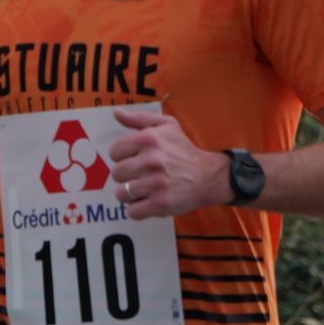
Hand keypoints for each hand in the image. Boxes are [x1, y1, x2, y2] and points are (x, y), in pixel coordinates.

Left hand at [111, 103, 229, 220]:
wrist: (208, 176)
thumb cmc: (184, 150)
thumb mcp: (167, 126)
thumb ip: (140, 118)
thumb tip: (116, 113)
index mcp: (149, 139)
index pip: (115, 152)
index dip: (122, 156)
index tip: (134, 159)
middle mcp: (151, 160)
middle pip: (117, 174)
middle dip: (126, 176)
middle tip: (139, 175)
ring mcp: (155, 184)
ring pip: (122, 194)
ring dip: (129, 194)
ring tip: (142, 189)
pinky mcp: (160, 204)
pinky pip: (133, 211)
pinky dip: (137, 209)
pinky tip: (146, 202)